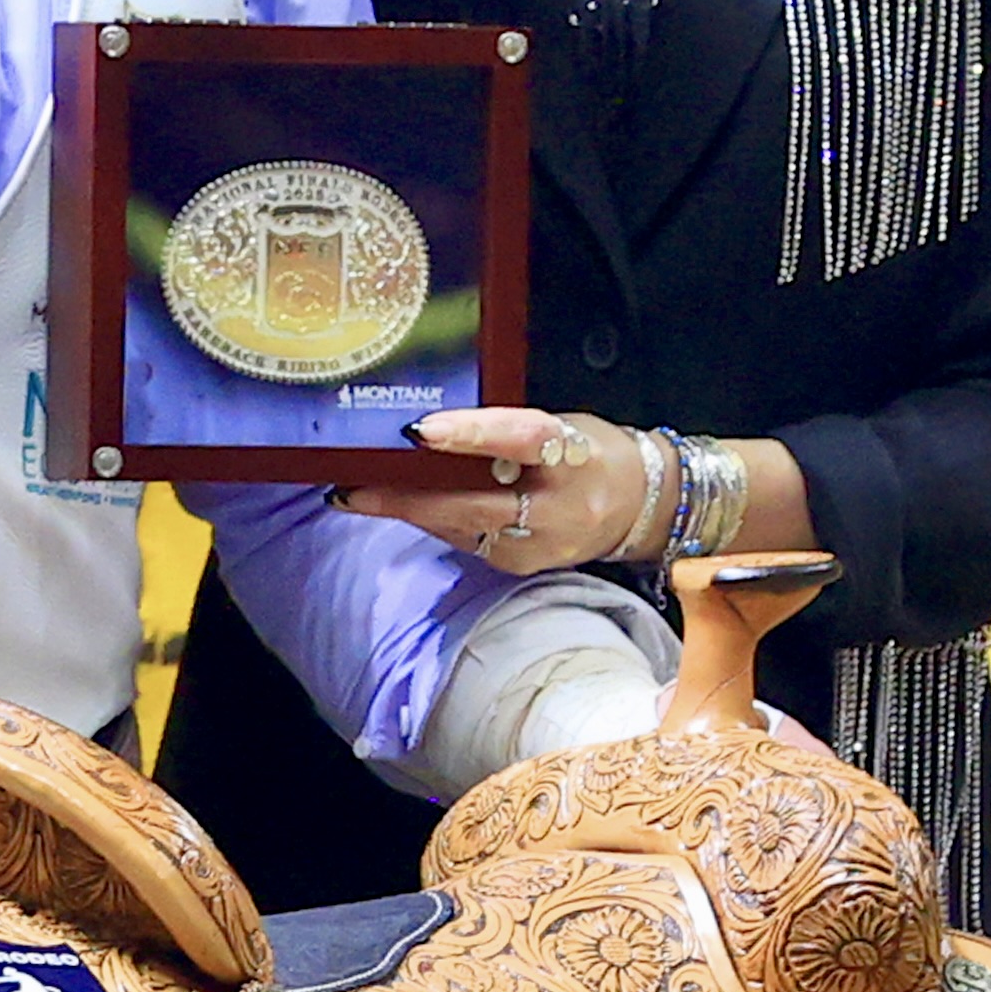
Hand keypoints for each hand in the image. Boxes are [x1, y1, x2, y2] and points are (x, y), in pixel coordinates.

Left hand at [344, 409, 658, 568]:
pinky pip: (468, 541)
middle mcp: (557, 506)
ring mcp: (540, 544)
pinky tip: (405, 509)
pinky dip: (435, 523)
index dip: (468, 435)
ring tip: (357, 494)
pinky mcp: (524, 566)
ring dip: (408, 512)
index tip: (418, 431)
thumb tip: (433, 431)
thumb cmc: (590, 452)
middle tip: (350, 488)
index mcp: (571, 453)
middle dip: (407, 497)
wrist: (640, 506)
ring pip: (461, 527)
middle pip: (474, 503)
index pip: (518, 439)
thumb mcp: (559, 424)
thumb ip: (504, 429)